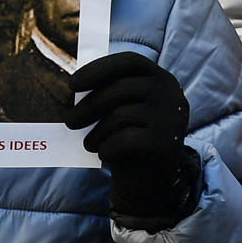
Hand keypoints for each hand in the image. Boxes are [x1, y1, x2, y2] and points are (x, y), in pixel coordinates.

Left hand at [68, 52, 199, 227]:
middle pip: (121, 88)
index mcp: (160, 78)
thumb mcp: (122, 109)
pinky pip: (126, 139)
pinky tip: (103, 154)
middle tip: (69, 121)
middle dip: (89, 105)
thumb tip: (72, 86)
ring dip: (96, 132)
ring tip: (88, 143)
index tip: (72, 84)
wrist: (151, 180)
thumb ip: (107, 92)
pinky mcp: (167, 144)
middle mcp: (170, 94)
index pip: (129, 61)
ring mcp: (172, 118)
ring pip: (121, 115)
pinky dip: (108, 147)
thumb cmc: (130, 136)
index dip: (99, 69)